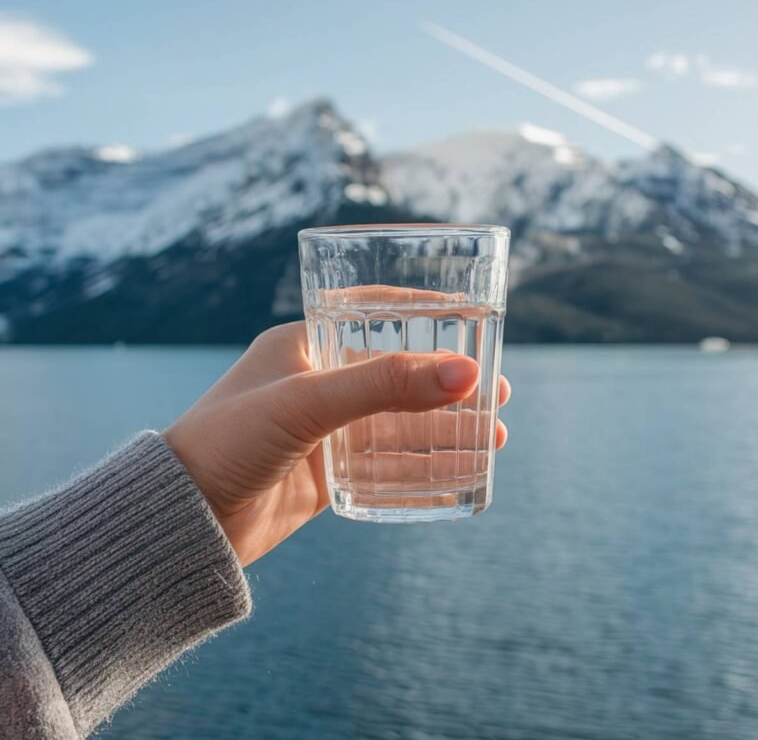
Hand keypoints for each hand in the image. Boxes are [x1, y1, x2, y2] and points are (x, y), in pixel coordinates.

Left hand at [163, 321, 510, 566]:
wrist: (184, 519)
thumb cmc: (228, 440)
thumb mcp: (306, 403)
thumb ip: (384, 386)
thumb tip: (466, 374)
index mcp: (303, 346)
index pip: (372, 314)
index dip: (422, 313)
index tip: (470, 316)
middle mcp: (316, 383)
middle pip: (397, 375)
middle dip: (447, 383)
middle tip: (497, 389)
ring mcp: (324, 430)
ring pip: (398, 423)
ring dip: (445, 428)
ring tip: (495, 435)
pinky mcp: (327, 471)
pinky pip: (385, 464)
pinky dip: (423, 465)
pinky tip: (460, 470)